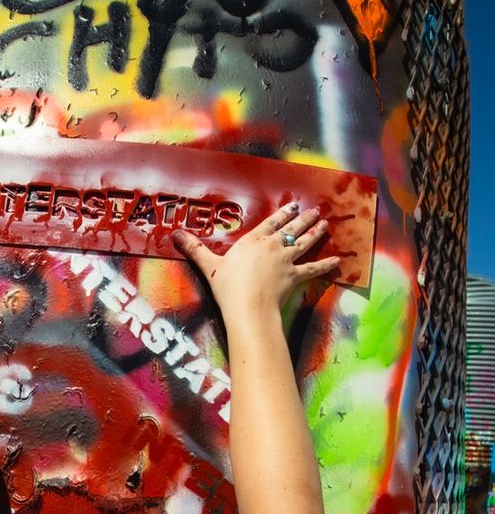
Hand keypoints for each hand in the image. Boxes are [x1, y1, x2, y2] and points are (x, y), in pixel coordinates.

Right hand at [172, 204, 340, 323]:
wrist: (248, 306)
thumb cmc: (228, 286)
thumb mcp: (209, 265)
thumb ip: (195, 249)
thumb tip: (175, 235)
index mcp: (253, 240)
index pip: (271, 223)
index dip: (282, 214)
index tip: (292, 206)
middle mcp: (273, 246)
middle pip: (291, 229)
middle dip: (303, 219)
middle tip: (314, 211)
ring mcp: (286, 261)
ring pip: (304, 243)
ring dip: (315, 233)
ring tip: (325, 224)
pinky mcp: (295, 277)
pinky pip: (313, 268)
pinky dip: (326, 264)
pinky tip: (337, 260)